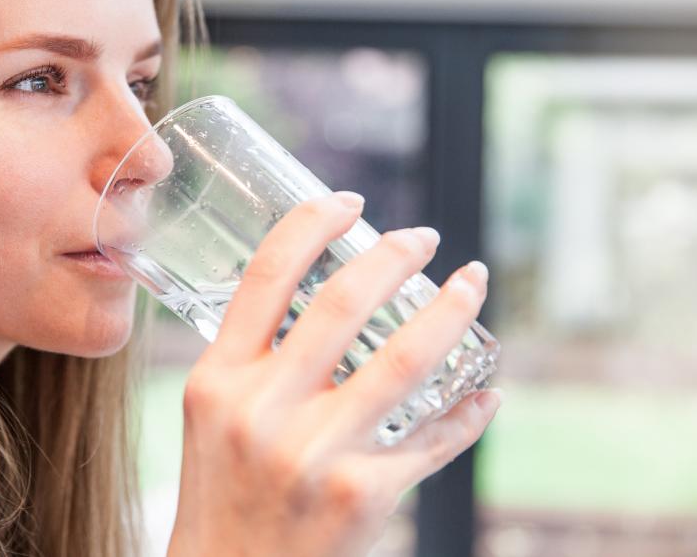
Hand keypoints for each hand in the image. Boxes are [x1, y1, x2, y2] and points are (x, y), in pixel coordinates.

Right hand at [166, 192, 500, 556]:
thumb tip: (320, 295)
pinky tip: (485, 390)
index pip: (265, 276)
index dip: (313, 224)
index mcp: (218, 379)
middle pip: (343, 303)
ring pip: (406, 359)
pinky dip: (469, 409)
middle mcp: (263, 410)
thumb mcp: (211, 414)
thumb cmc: (221, 491)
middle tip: (424, 236)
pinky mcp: (362, 495)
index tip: (350, 201)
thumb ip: (252, 358)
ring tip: (472, 283)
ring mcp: (315, 453)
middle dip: (396, 254)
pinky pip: (433, 439)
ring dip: (452, 311)